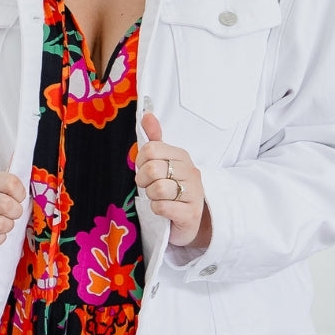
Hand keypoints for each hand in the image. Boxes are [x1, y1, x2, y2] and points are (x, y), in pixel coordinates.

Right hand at [0, 173, 26, 262]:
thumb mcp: (0, 194)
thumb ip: (14, 189)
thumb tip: (37, 191)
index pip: (10, 182)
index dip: (20, 194)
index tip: (19, 200)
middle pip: (5, 203)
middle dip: (15, 213)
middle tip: (14, 216)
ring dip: (7, 227)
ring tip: (4, 226)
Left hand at [135, 113, 210, 247]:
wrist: (189, 220)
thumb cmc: (172, 188)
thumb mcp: (163, 162)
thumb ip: (155, 139)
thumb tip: (146, 114)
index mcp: (181, 155)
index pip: (151, 149)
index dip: (140, 162)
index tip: (144, 170)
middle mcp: (190, 172)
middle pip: (152, 169)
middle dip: (143, 181)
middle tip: (149, 186)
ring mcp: (193, 193)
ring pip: (158, 189)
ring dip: (151, 196)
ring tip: (158, 198)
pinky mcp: (190, 213)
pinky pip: (162, 207)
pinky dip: (157, 209)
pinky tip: (164, 209)